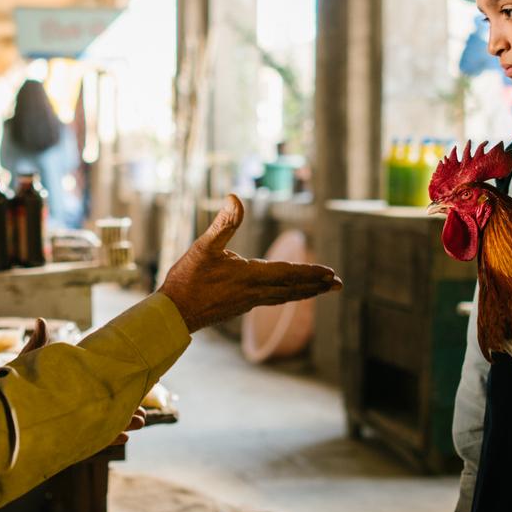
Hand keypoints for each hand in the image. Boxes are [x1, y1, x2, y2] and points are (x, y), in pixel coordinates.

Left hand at [22, 318, 142, 445]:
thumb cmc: (8, 387)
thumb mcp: (26, 366)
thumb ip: (36, 346)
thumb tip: (42, 321)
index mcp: (70, 387)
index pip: (97, 385)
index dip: (117, 385)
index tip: (137, 383)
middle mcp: (73, 407)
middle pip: (105, 408)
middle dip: (126, 409)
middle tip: (143, 411)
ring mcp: (70, 424)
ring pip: (102, 426)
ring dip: (122, 424)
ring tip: (139, 422)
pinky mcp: (63, 441)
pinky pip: (89, 443)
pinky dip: (106, 440)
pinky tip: (122, 438)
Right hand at [158, 195, 341, 332]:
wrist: (173, 314)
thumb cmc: (187, 279)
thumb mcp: (203, 246)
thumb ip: (223, 223)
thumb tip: (235, 197)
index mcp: (249, 277)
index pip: (287, 273)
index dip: (310, 272)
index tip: (330, 274)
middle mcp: (254, 293)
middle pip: (292, 288)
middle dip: (316, 285)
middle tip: (338, 285)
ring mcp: (247, 303)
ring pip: (283, 297)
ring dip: (304, 292)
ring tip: (321, 290)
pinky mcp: (239, 307)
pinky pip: (271, 300)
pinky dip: (287, 296)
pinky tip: (286, 294)